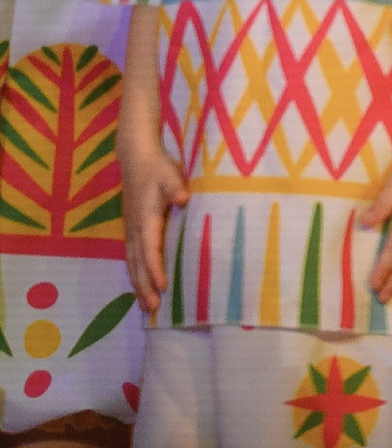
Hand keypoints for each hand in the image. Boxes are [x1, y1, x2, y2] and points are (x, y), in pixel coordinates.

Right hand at [119, 138, 187, 313]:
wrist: (135, 159)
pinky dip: (136, 274)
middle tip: (153, 309)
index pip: (150, 249)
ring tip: (147, 307)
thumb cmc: (157, 168)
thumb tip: (183, 199)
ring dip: (138, 285)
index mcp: (145, 219)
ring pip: (132, 263)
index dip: (155, 269)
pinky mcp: (132, 230)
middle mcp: (135, 229)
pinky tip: (142, 286)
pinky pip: (133, 258)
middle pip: (137, 264)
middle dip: (144, 287)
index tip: (163, 286)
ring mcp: (131, 231)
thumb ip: (176, 187)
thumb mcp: (169, 174)